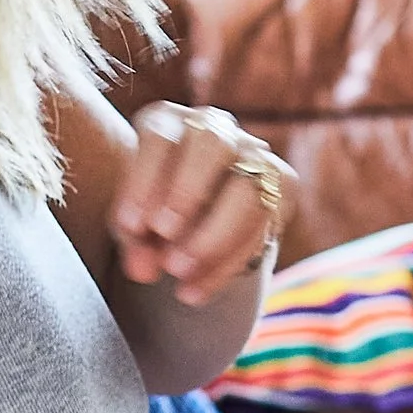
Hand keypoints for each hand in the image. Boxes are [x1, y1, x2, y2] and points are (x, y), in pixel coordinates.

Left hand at [110, 105, 296, 307]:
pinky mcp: (282, 182)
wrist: (194, 220)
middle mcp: (214, 127)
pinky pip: (265, 221)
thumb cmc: (150, 212)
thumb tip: (143, 270)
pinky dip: (229, 262)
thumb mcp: (132, 223)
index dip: (144, 181)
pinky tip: (197, 290)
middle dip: (188, 192)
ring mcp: (254, 151)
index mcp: (167, 121)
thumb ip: (133, 240)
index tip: (130, 227)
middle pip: (212, 143)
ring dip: (213, 235)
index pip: (159, 138)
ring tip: (179, 275)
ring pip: (248, 186)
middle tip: (163, 236)